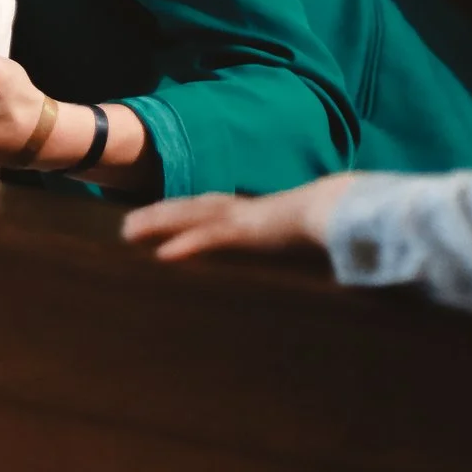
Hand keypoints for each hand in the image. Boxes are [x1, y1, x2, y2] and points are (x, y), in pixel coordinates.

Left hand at [120, 175, 359, 260]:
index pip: (209, 210)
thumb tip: (290, 263)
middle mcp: (241, 210)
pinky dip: (187, 244)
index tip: (157, 220)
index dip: (181, 213)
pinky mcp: (249, 232)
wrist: (345, 210)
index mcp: (252, 212)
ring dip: (157, 223)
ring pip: (190, 217)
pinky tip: (164, 254)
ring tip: (128, 232)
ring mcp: (242, 218)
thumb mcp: (302, 239)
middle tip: (126, 226)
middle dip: (156, 215)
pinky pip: (211, 238)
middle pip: (189, 208)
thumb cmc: (329, 224)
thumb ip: (289, 248)